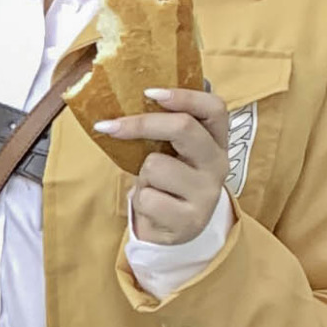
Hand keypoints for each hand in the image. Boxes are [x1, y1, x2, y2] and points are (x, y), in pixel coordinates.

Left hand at [96, 86, 231, 245]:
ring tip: (152, 185)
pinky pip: (147, 197)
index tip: (148, 92)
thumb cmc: (167, 184)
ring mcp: (206, 193)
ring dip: (141, 175)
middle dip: (141, 124)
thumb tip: (121, 99)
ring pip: (156, 165)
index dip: (184, 95)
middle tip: (109, 126)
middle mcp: (217, 164)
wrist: (174, 233)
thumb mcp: (171, 153)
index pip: (214, 108)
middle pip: (184, 128)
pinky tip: (153, 206)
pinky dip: (139, 200)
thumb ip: (163, 130)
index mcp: (216, 141)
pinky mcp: (189, 219)